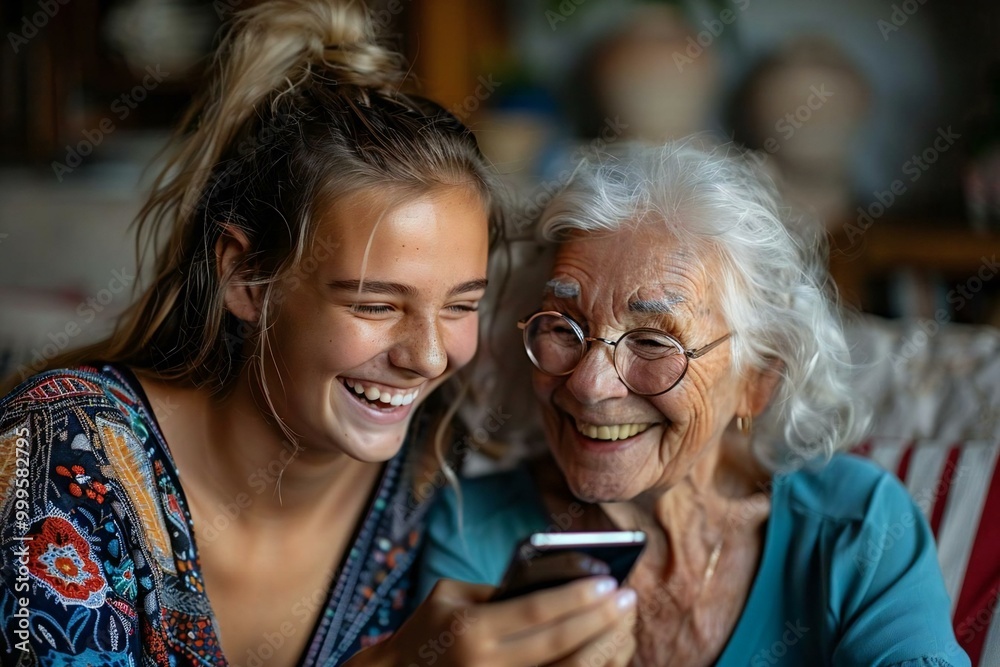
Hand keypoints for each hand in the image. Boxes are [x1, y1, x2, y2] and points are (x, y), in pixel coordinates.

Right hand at [344, 576, 636, 666]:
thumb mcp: (450, 596)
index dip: (575, 597)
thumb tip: (553, 582)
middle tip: (627, 598)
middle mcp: (487, 663)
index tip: (607, 580)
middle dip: (598, 620)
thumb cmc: (426, 629)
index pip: (535, 611)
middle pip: (557, 643)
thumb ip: (498, 591)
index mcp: (471, 629)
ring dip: (600, 648)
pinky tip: (604, 650)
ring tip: (624, 624)